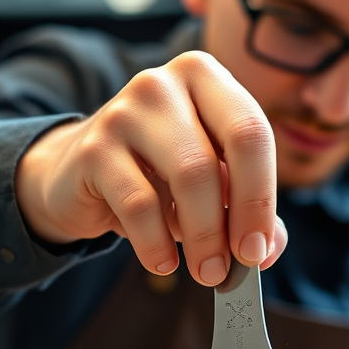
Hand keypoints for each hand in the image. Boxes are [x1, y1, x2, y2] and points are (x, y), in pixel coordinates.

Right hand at [15, 51, 286, 285]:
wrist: (80, 171)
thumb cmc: (159, 173)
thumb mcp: (211, 181)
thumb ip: (248, 207)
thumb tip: (268, 247)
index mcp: (205, 77)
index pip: (252, 132)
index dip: (261, 196)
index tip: (259, 249)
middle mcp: (164, 84)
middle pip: (217, 157)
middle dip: (234, 221)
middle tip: (237, 266)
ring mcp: (124, 112)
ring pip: (185, 178)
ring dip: (202, 238)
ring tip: (206, 270)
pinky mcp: (92, 148)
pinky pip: (139, 206)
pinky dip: (157, 244)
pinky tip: (163, 262)